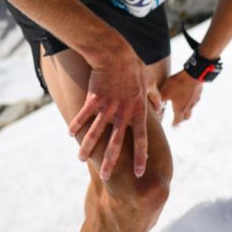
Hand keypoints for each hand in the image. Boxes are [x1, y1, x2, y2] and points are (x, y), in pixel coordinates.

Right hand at [68, 50, 150, 179]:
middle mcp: (123, 112)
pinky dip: (76, 125)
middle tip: (106, 177)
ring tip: (81, 159)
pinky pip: (83, 116)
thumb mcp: (148, 81)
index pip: (141, 139)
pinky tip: (70, 134)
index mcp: (138, 111)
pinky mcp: (94, 99)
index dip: (140, 156)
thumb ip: (154, 97)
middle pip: (117, 142)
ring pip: (96, 133)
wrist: (115, 53)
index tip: (138, 172)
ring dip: (88, 148)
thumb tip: (161, 107)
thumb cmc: (133, 66)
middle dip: (111, 162)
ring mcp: (108, 106)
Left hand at [159, 70, 203, 126]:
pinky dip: (190, 100)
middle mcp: (189, 107)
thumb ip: (161, 102)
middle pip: (186, 117)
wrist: (193, 75)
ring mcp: (195, 101)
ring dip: (187, 109)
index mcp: (180, 109)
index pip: (177, 121)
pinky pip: (194, 100)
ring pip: (191, 108)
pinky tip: (188, 95)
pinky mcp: (199, 94)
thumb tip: (158, 108)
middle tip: (178, 118)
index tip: (173, 125)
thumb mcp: (165, 92)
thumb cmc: (178, 84)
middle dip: (182, 119)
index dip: (174, 124)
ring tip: (182, 105)